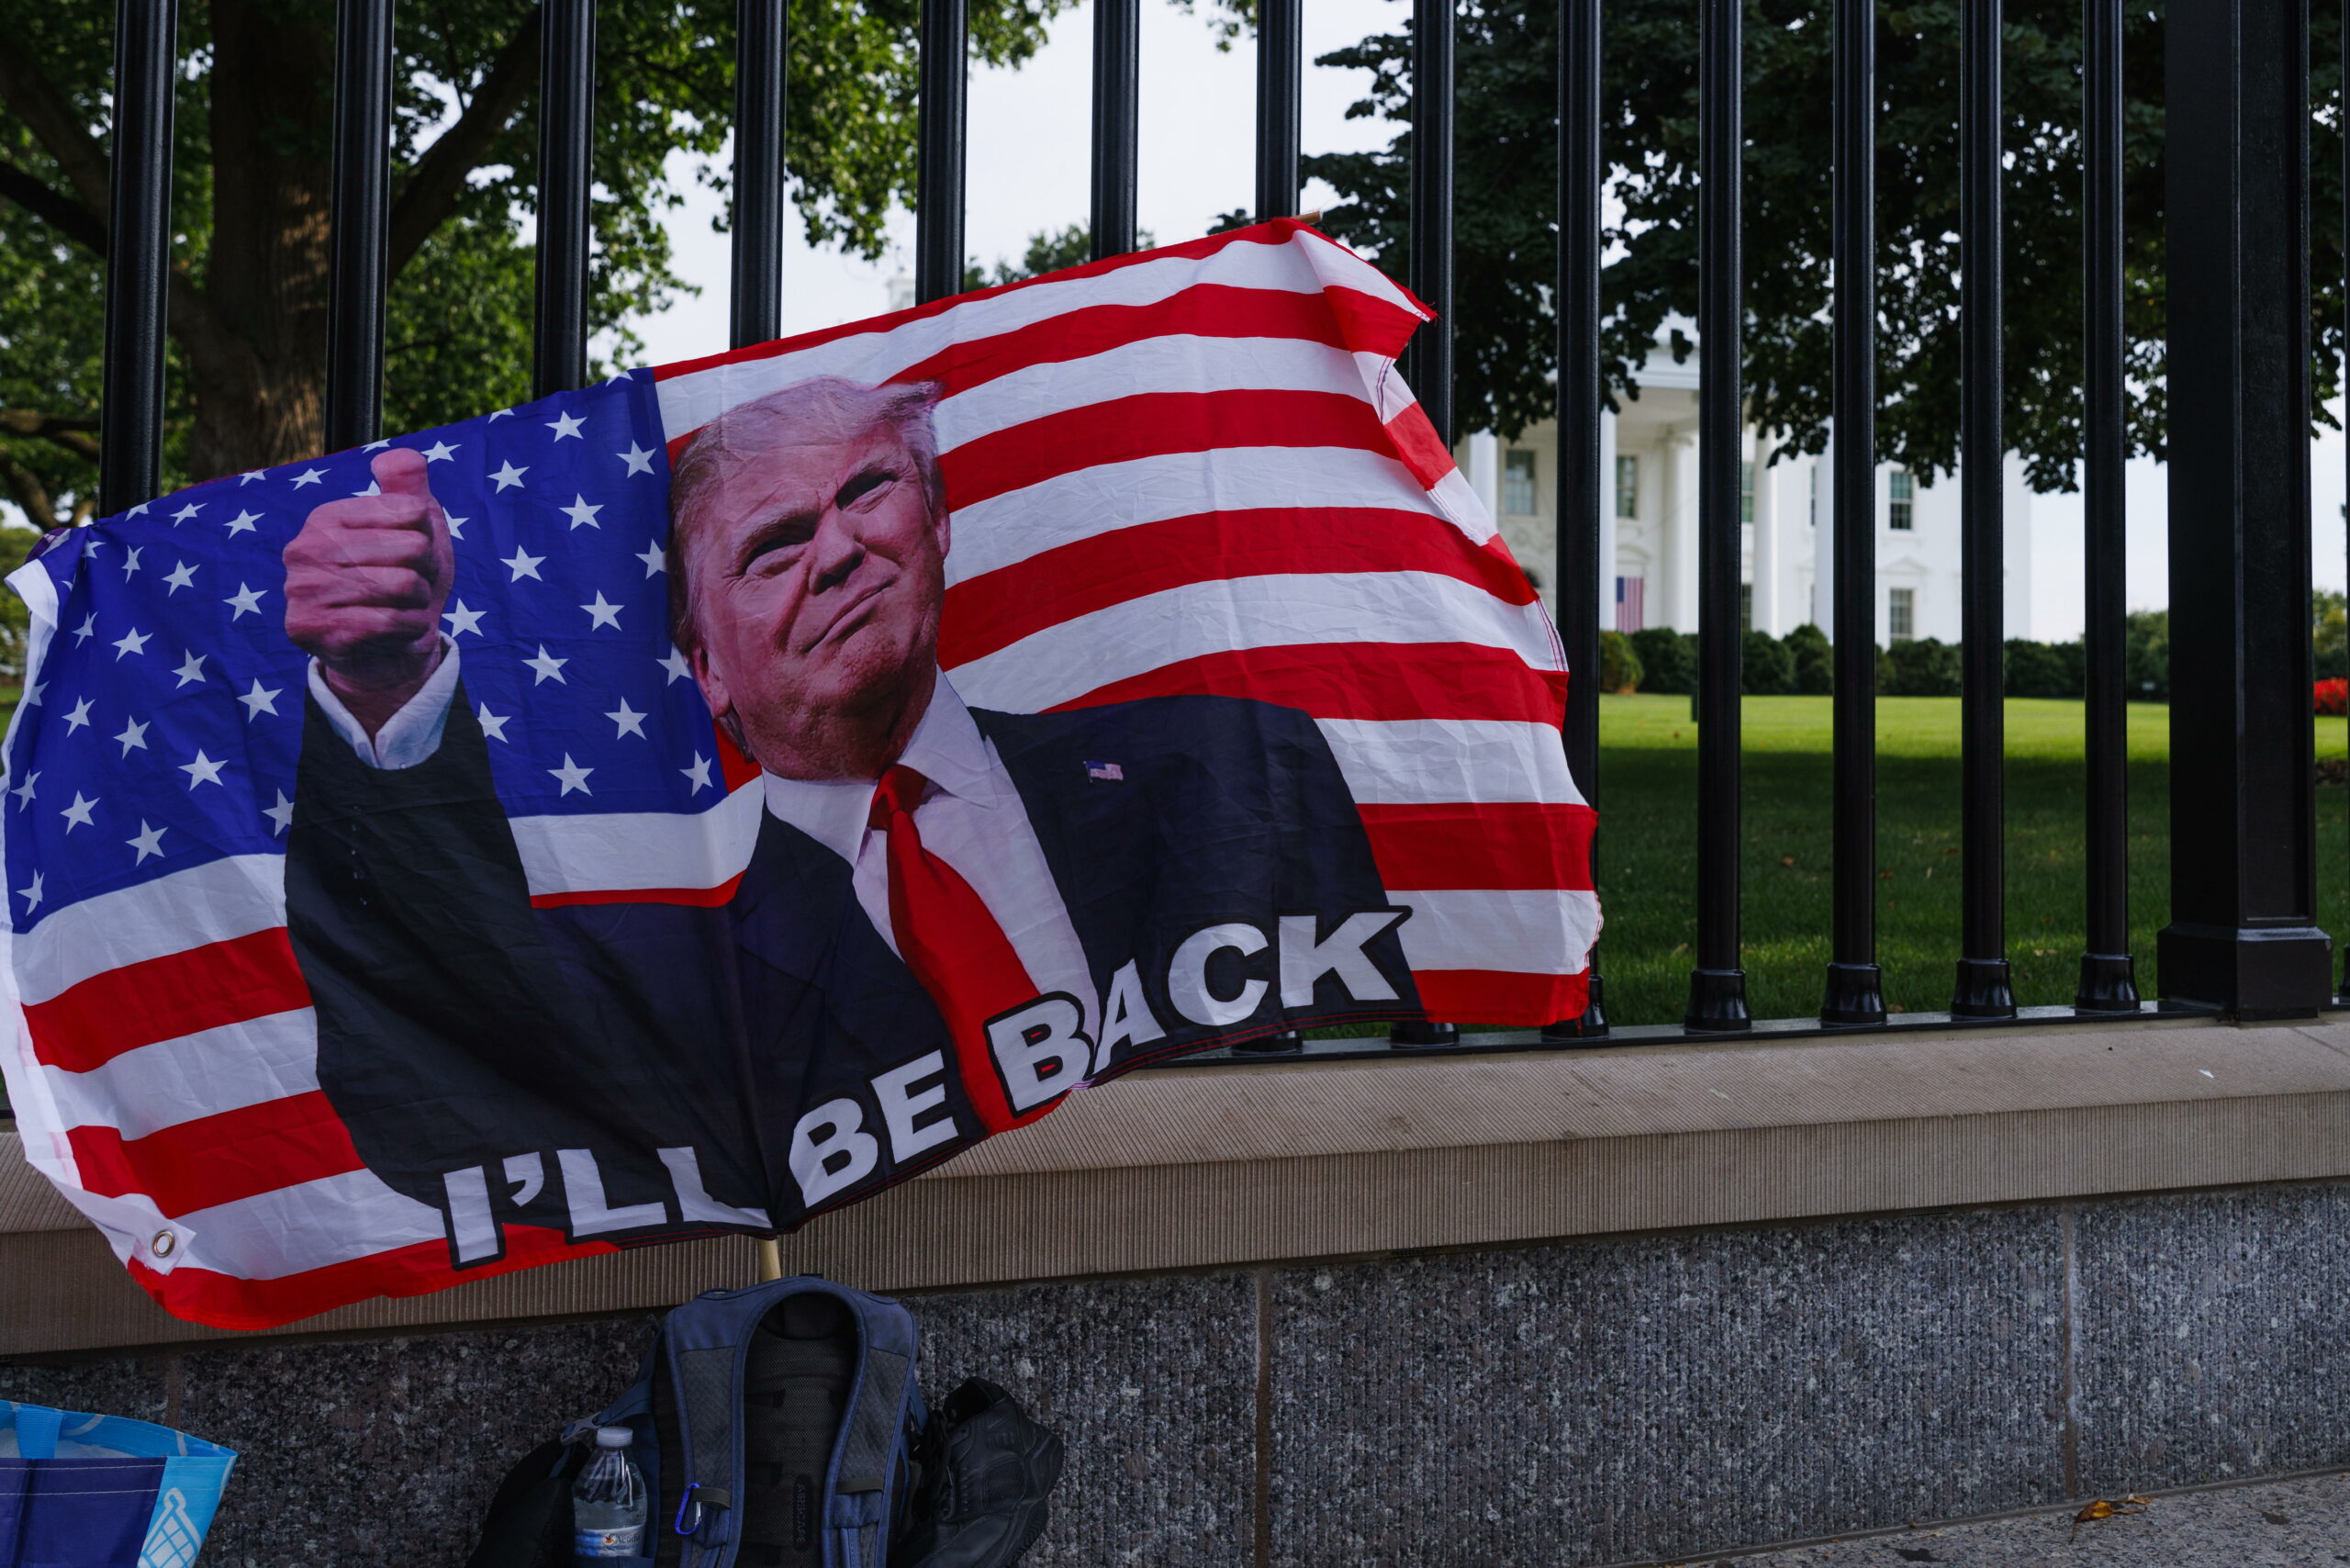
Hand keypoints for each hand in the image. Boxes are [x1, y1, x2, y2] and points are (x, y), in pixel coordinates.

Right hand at [283, 448, 455, 734]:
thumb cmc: (403, 580)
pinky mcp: (308, 628)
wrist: (390, 650)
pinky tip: (398, 633)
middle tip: (411, 590)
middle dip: (427, 575)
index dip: (428, 538)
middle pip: (412, 550)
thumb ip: (409, 487)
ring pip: (403, 587)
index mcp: (327, 516)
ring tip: (403, 610)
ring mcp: (300, 589)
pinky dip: (410, 630)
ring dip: (419, 605)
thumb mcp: (416, 529)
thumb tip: (402, 457)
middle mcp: (304, 548)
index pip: (412, 512)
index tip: (413, 554)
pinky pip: (387, 622)